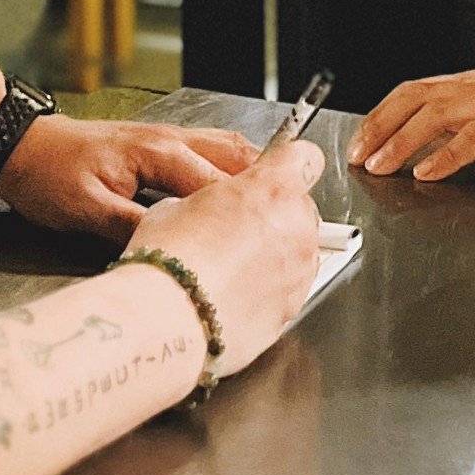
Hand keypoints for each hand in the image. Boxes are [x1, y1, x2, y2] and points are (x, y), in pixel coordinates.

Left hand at [0, 118, 257, 240]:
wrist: (20, 147)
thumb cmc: (49, 175)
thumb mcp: (87, 211)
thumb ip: (134, 230)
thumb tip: (174, 253)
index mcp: (160, 152)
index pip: (222, 184)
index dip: (252, 212)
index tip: (277, 237)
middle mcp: (172, 140)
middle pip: (238, 158)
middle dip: (268, 187)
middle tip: (294, 223)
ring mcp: (166, 140)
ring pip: (228, 151)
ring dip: (254, 177)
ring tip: (277, 213)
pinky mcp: (158, 148)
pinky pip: (208, 156)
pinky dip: (232, 174)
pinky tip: (235, 203)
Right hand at [122, 142, 324, 377]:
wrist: (171, 317)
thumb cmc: (172, 258)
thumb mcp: (177, 204)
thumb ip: (208, 200)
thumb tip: (204, 210)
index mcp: (273, 187)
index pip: (304, 157)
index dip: (286, 164)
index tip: (274, 172)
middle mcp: (296, 227)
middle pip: (300, 209)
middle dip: (274, 216)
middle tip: (234, 230)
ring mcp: (299, 272)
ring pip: (297, 252)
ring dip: (274, 256)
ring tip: (229, 269)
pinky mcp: (292, 310)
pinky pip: (287, 291)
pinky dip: (268, 292)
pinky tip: (232, 296)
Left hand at [349, 66, 474, 181]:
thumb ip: (474, 122)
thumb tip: (435, 146)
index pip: (415, 91)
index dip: (382, 115)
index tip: (360, 142)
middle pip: (415, 98)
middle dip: (379, 127)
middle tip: (357, 156)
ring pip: (436, 115)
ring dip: (401, 142)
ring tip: (380, 166)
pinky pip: (473, 138)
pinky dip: (445, 156)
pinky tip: (428, 174)